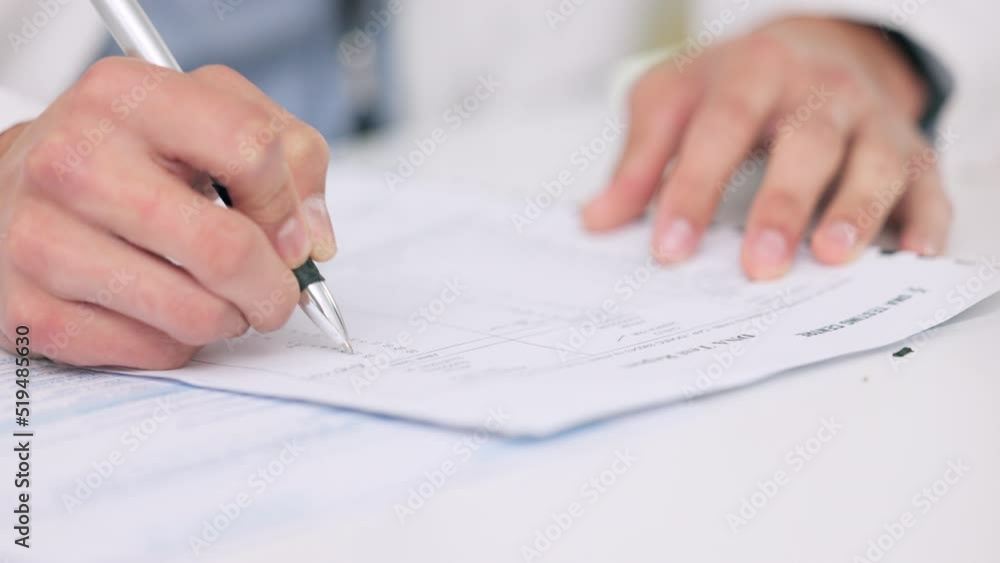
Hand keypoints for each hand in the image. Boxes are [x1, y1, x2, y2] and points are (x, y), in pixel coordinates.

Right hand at [0, 58, 336, 367]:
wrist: (13, 188)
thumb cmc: (127, 154)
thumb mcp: (208, 114)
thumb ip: (288, 154)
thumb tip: (312, 240)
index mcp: (127, 96)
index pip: (252, 151)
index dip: (290, 206)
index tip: (293, 236)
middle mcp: (74, 161)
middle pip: (226, 250)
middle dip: (275, 288)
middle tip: (277, 293)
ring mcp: (42, 239)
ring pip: (195, 315)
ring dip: (229, 319)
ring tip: (218, 298)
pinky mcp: (29, 310)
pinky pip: (153, 352)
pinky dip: (180, 342)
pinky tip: (162, 311)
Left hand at [583, 17, 950, 278]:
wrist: (812, 46)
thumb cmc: (736, 85)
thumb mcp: (674, 101)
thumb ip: (639, 160)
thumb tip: (598, 220)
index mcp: (752, 76)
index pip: (720, 132)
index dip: (693, 190)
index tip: (669, 249)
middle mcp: (818, 93)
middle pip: (805, 144)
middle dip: (783, 204)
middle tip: (758, 264)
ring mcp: (870, 120)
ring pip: (873, 161)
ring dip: (857, 210)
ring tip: (832, 257)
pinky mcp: (911, 151)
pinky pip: (926, 184)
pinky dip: (925, 220)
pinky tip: (913, 254)